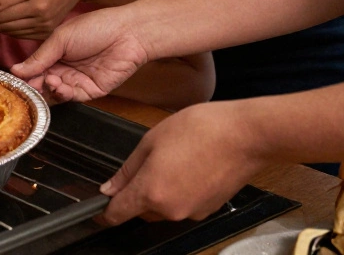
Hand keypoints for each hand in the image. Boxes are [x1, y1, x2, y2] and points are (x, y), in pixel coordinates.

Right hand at [11, 7, 148, 101]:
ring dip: (48, 89)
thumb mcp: (61, 38)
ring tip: (49, 80)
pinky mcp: (90, 91)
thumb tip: (16, 70)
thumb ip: (40, 57)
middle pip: (42, 83)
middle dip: (35, 85)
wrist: (127, 33)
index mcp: (55, 53)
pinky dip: (62, 94)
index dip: (25, 75)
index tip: (15, 79)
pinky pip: (71, 97)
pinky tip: (58, 85)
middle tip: (29, 84)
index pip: (34, 68)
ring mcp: (77, 81)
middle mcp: (64, 69)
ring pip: (55, 93)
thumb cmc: (96, 27)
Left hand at [96, 101, 268, 224]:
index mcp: (151, 192)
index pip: (117, 214)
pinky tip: (189, 166)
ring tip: (174, 159)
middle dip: (137, 192)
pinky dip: (180, 190)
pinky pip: (184, 204)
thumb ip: (128, 169)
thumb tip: (111, 187)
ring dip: (160, 190)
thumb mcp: (152, 140)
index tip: (98, 209)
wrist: (245, 135)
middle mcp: (171, 210)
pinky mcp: (209, 210)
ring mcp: (192, 212)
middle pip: (141, 210)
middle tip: (148, 162)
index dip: (104, 212)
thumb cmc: (202, 130)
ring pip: (163, 207)